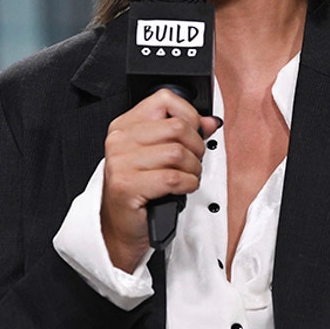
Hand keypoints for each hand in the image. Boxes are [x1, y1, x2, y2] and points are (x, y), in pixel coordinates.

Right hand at [101, 88, 222, 272]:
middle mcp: (119, 140)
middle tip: (193, 162)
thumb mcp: (158, 156)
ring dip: (193, 169)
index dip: (189, 115)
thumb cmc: (140, 192)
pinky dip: (188, 184)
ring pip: (178, 152)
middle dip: (196, 147)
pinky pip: (173, 178)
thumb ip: (183, 133)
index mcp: (125, 126)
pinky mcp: (127, 186)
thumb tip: (209, 122)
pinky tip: (182, 189)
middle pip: (177, 127)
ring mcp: (121, 163)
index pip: (164, 99)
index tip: (193, 133)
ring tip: (187, 177)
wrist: (120, 229)